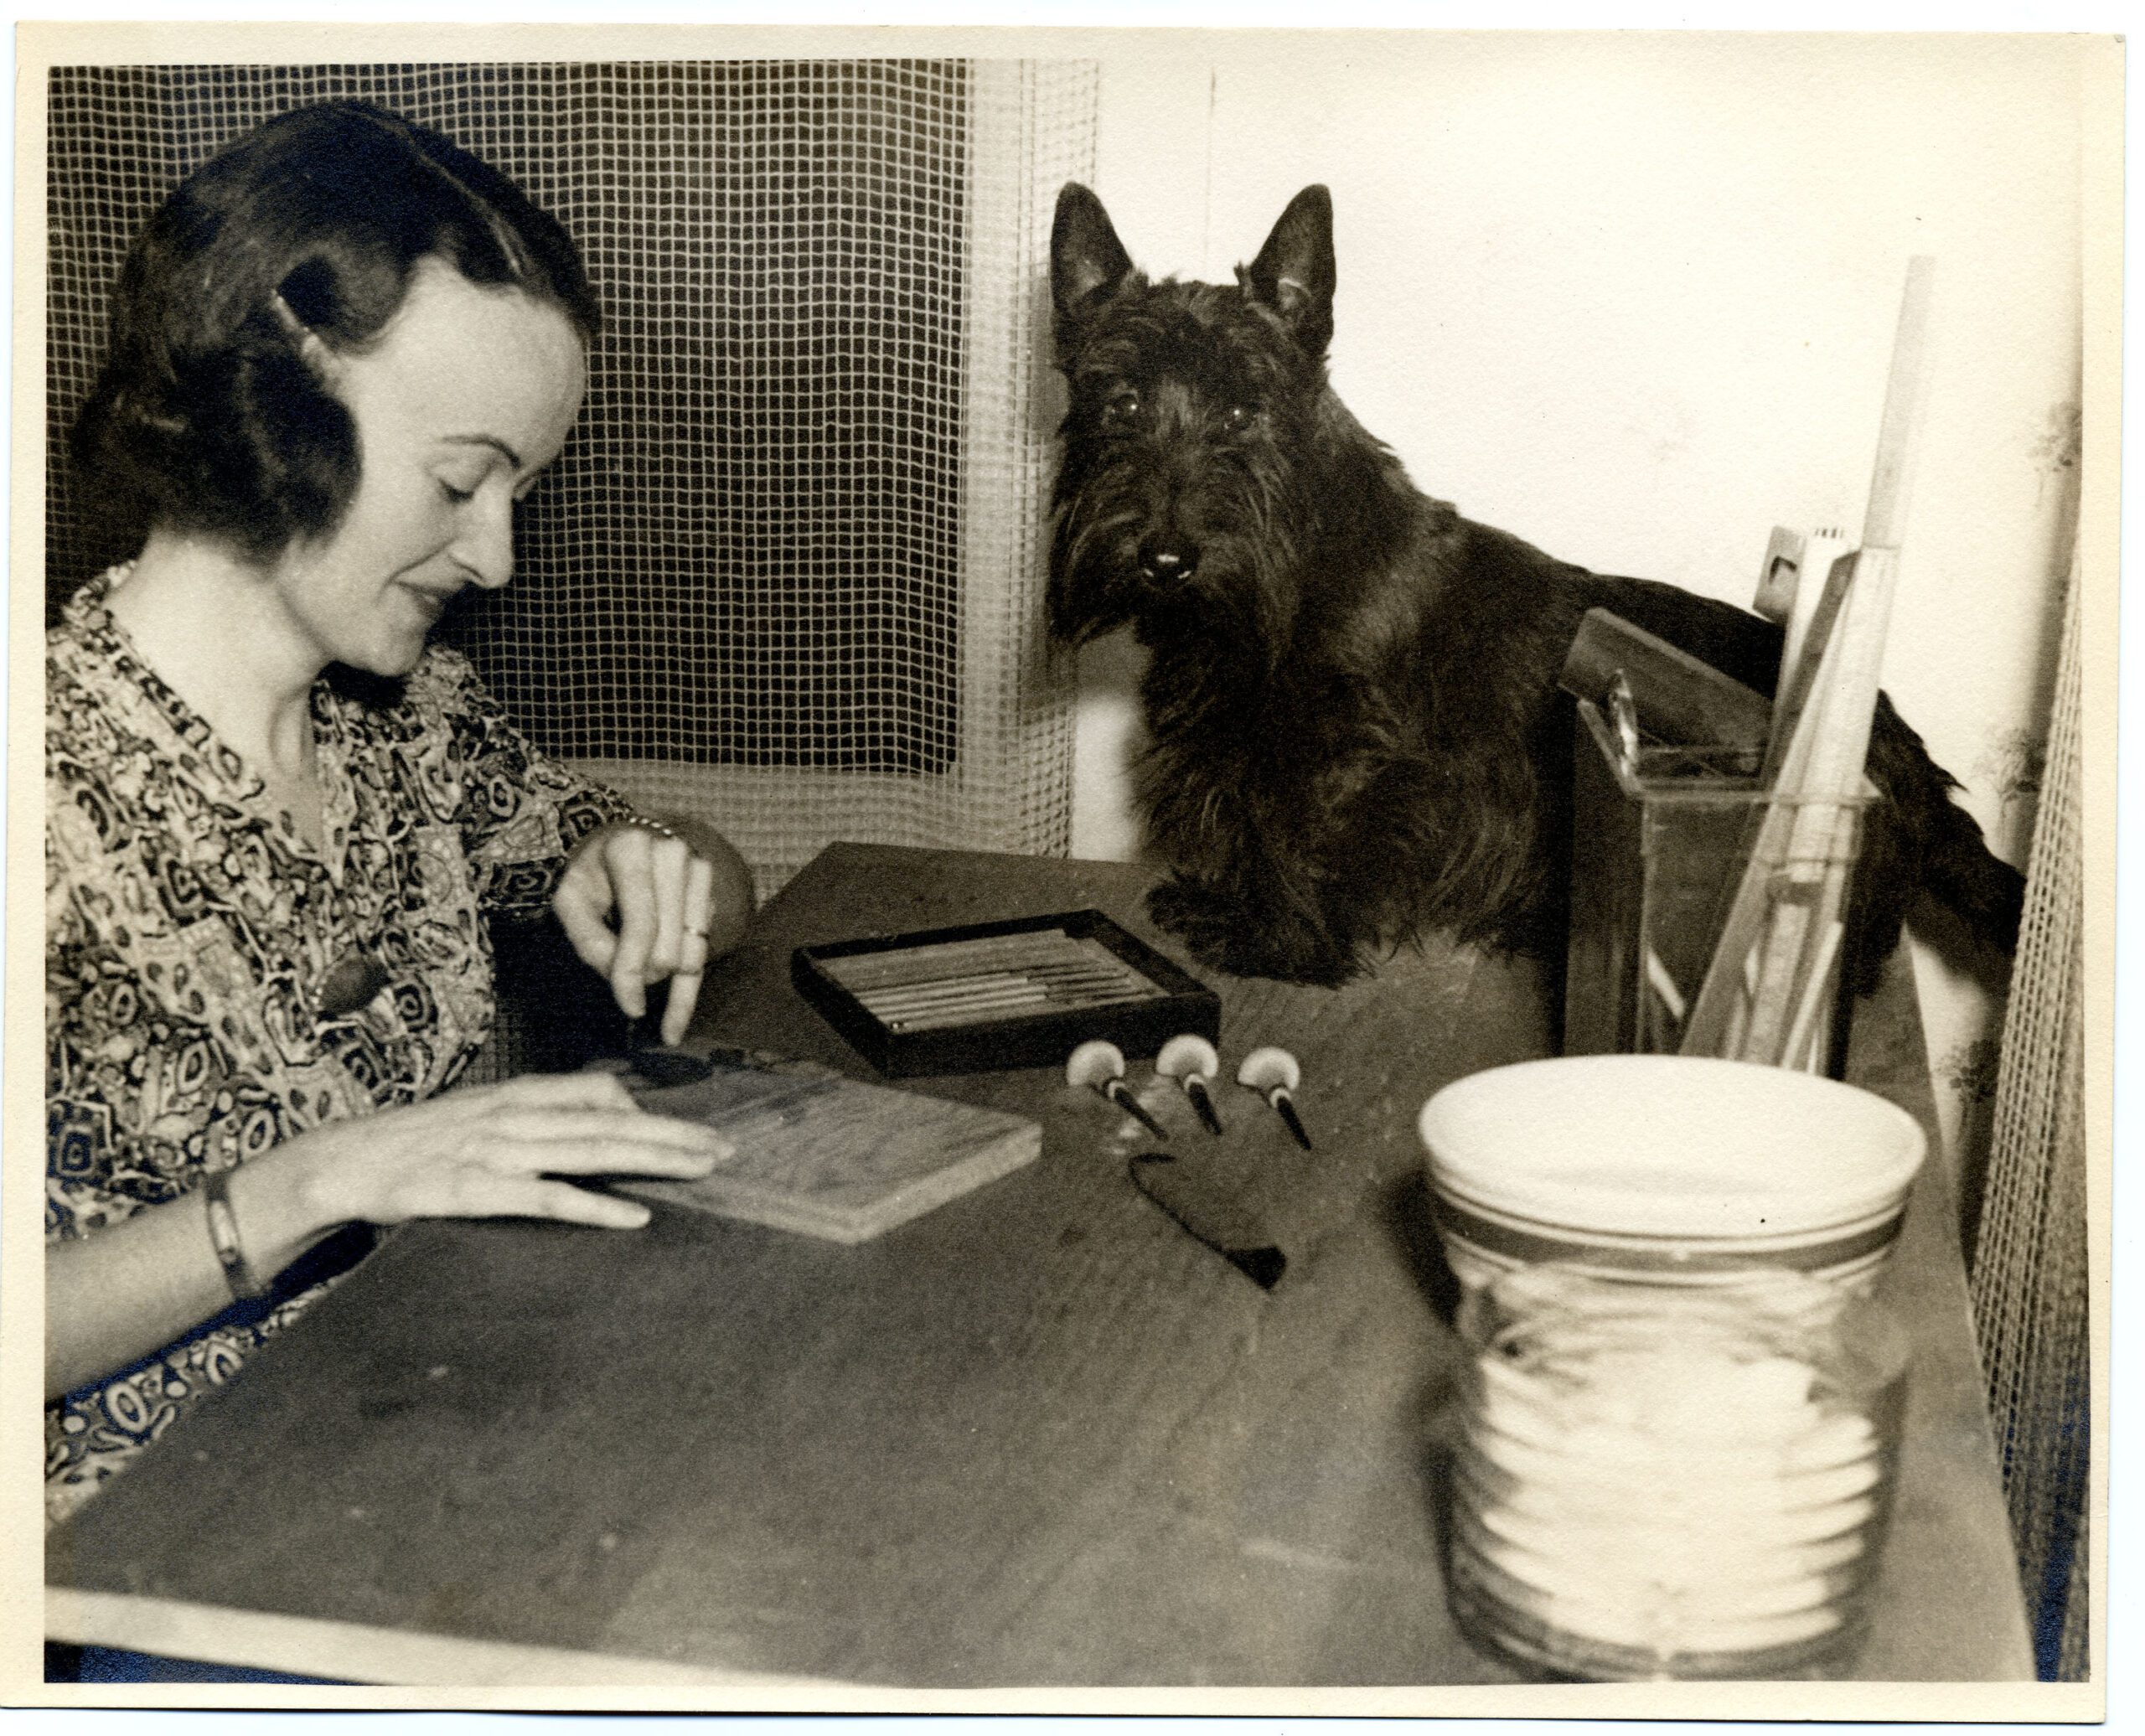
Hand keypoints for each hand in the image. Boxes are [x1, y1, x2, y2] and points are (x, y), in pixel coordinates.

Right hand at [291, 1072, 733, 1231]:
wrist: (344, 1161)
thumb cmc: (419, 1141)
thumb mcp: (483, 1112)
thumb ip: (538, 1111)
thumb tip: (601, 1111)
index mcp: (517, 1094)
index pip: (600, 1093)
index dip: (654, 1112)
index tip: (700, 1130)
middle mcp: (516, 1115)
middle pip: (612, 1123)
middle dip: (674, 1136)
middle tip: (726, 1149)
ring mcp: (499, 1151)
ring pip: (592, 1151)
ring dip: (653, 1160)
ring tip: (701, 1168)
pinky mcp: (478, 1190)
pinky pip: (548, 1198)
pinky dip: (595, 1205)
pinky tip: (634, 1216)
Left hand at [553, 818, 741, 1045]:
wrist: (615, 841)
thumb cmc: (586, 872)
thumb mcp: (570, 901)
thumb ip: (591, 942)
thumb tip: (631, 985)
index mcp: (632, 848)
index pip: (641, 926)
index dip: (633, 972)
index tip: (631, 1009)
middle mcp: (674, 853)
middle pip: (671, 944)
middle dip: (649, 975)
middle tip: (627, 985)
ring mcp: (699, 870)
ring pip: (694, 951)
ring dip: (673, 985)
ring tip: (662, 1012)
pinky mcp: (710, 890)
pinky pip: (704, 947)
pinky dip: (689, 981)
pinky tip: (676, 1008)